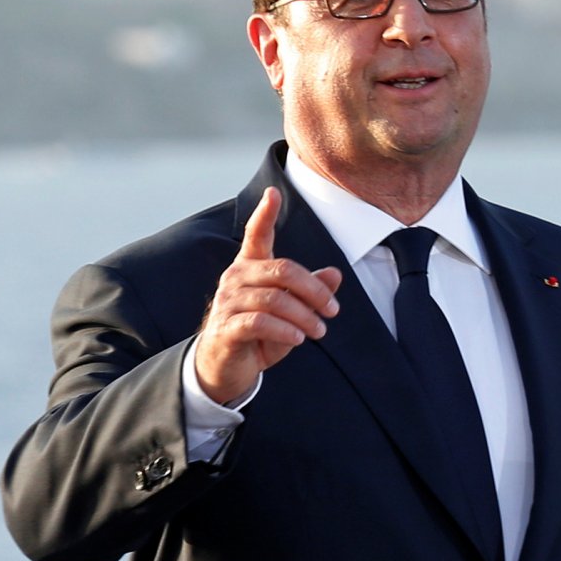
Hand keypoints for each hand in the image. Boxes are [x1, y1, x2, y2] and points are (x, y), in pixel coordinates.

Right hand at [193, 187, 342, 406]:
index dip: (265, 214)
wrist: (227, 367)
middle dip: (315, 290)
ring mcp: (228, 302)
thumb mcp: (292, 312)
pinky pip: (260, 322)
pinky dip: (285, 330)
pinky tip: (299, 339)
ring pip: (274, 299)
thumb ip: (311, 291)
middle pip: (283, 270)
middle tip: (333, 311)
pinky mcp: (225, 327)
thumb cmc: (260, 334)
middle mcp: (236, 278)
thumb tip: (335, 273)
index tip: (274, 193)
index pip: (256, 235)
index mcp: (251, 268)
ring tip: (320, 331)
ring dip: (305, 316)